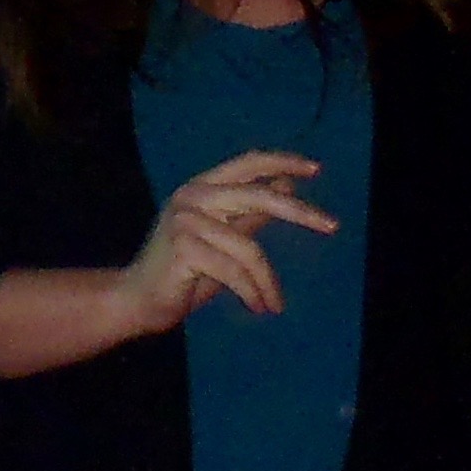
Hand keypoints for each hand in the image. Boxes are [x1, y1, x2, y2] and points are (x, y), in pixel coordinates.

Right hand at [112, 149, 332, 332]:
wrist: (138, 300)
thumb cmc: (183, 271)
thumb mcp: (225, 240)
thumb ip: (250, 214)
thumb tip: (287, 186)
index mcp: (201, 187)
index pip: (247, 163)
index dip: (283, 162)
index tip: (316, 169)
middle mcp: (191, 196)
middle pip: (257, 195)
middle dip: (300, 212)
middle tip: (332, 226)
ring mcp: (184, 221)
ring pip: (249, 248)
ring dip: (267, 282)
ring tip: (273, 304)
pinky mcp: (184, 248)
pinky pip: (235, 271)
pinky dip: (253, 292)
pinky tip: (260, 308)